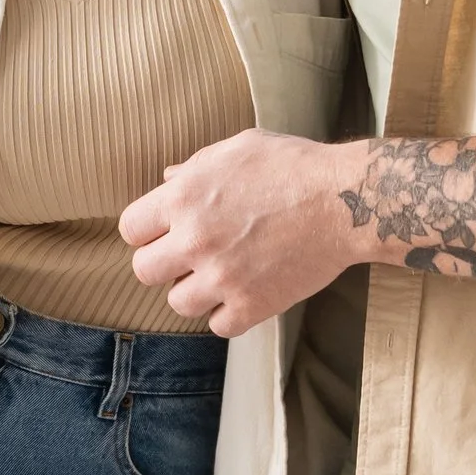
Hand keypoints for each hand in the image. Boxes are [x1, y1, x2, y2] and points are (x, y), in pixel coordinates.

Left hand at [120, 130, 366, 338]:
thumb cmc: (293, 166)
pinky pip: (218, 326)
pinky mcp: (253, 305)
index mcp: (184, 197)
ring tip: (220, 275)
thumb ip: (195, 166)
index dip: (146, 231)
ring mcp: (222, 277)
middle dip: (163, 263)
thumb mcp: (238, 149)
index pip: (130, 229)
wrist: (345, 200)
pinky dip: (228, 314)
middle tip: (189, 257)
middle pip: (144, 271)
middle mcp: (195, 240)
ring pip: (177, 303)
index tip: (164, 232)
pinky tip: (243, 294)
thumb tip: (166, 180)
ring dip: (194, 291)